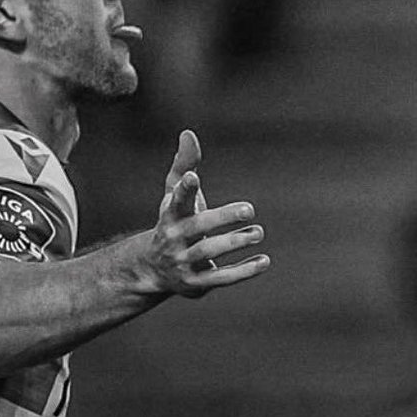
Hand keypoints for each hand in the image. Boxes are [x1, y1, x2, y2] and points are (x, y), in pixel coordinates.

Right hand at [146, 130, 269, 295]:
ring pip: (209, 253)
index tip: (193, 177)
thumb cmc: (173, 223)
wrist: (153, 268)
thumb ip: (184, 165)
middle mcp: (174, 239)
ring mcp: (183, 263)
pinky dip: (243, 271)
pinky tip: (263, 261)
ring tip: (257, 233)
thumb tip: (188, 133)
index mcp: (170, 215)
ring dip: (235, 243)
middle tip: (249, 210)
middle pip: (198, 228)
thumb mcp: (174, 195)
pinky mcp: (195, 284)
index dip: (184, 190)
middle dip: (222, 218)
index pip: (176, 201)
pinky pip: (221, 278)